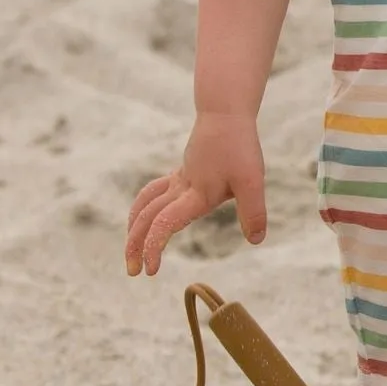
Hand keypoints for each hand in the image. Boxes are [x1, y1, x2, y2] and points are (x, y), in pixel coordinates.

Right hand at [124, 110, 268, 276]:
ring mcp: (179, 180)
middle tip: (132, 271)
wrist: (225, 114)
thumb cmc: (240, 146)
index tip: (151, 270)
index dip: (154, 247)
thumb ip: (253, 212)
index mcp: (196, 195)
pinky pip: (153, 193)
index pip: (165, 224)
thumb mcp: (253, 181)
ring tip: (131, 250)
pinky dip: (143, 209)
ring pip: (144, 204)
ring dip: (133, 227)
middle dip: (135, 245)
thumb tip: (255, 240)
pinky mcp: (182, 173)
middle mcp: (181, 189)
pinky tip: (147, 219)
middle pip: (146, 217)